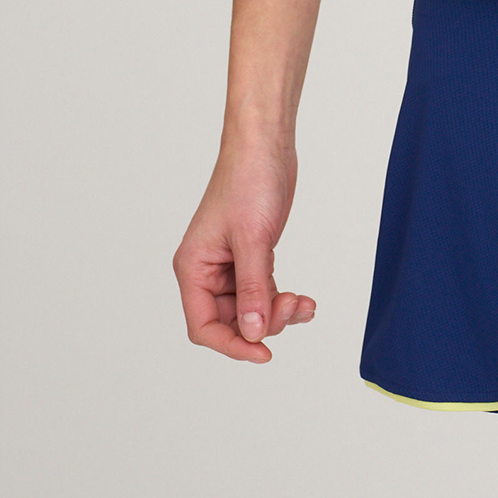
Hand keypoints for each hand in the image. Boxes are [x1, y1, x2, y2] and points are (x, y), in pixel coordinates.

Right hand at [173, 139, 317, 362]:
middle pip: (230, 321)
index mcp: (193, 267)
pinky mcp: (252, 256)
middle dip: (263, 323)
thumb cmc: (249, 181)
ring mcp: (230, 264)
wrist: (266, 145)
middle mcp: (207, 270)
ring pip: (250, 309)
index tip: (264, 353)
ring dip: (278, 313)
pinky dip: (282, 299)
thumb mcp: (253, 239)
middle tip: (293, 307)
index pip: (203, 325)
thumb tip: (254, 334)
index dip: (232, 345)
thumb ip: (253, 290)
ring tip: (305, 304)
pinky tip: (304, 301)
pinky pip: (264, 292)